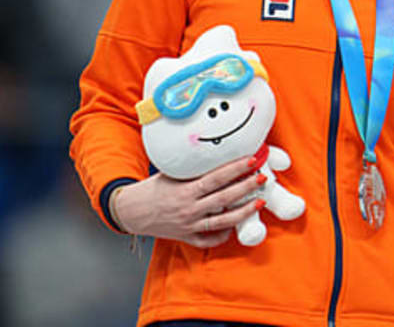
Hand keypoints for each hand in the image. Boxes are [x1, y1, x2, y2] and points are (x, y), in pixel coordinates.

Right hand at [111, 154, 265, 247]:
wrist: (130, 212)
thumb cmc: (153, 189)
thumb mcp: (171, 174)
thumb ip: (193, 169)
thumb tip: (219, 154)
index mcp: (185, 191)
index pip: (215, 179)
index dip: (235, 169)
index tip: (252, 160)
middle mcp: (189, 209)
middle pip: (223, 199)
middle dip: (246, 188)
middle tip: (262, 178)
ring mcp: (189, 225)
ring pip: (222, 222)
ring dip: (243, 212)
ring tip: (260, 202)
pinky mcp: (186, 237)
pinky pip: (208, 239)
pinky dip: (222, 235)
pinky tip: (235, 226)